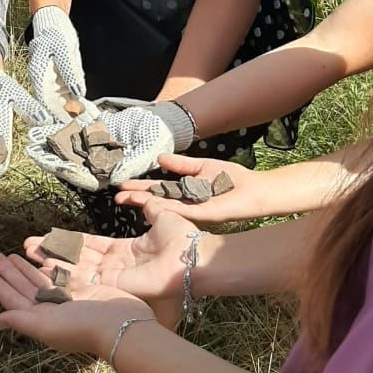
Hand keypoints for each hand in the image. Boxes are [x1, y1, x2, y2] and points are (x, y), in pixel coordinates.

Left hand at [0, 252, 151, 356]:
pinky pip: (58, 276)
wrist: (122, 324)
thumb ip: (21, 320)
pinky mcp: (81, 291)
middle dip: (8, 273)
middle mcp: (51, 312)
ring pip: (39, 281)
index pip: (13, 301)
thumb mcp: (47, 326)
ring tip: (10, 255)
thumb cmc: (83, 327)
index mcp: (40, 322)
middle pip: (23, 288)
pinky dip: (48, 267)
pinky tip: (40, 258)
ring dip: (24, 268)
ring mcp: (66, 301)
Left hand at [24, 99, 189, 191]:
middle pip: (71, 161)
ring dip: (52, 140)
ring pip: (70, 143)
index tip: (54, 166)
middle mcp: (98, 160)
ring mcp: (95, 143)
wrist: (163, 120)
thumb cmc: (160, 139)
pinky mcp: (95, 128)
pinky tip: (48, 118)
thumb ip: (132, 165)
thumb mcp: (149, 153)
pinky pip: (77, 125)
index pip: (84, 175)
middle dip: (52, 157)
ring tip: (33, 135)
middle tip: (32, 151)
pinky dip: (63, 121)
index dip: (68, 171)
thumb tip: (115, 178)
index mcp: (109, 172)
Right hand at [24, 207, 199, 300]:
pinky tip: (43, 268)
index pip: (91, 245)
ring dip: (52, 264)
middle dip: (53, 252)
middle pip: (78, 259)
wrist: (194, 258)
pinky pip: (85, 281)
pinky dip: (64, 276)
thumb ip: (145, 203)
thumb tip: (130, 193)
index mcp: (125, 250)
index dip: (70, 241)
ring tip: (28, 256)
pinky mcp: (114, 287)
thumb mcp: (161, 213)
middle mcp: (116, 266)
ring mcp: (114, 279)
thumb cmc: (183, 238)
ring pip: (76, 271)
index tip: (50, 235)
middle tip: (28, 247)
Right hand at [27, 7, 94, 122]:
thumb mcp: (62, 50)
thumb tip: (78, 93)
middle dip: (72, 120)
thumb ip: (70, 72)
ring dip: (80, 115)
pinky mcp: (64, 81)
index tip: (71, 126)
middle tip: (87, 130)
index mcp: (39, 77)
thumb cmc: (54, 34)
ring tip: (95, 125)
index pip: (47, 102)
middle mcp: (45, 85)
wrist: (54, 22)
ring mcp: (55, 84)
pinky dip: (84, 105)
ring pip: (67, 104)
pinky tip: (94, 113)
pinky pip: (74, 96)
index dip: (58, 116)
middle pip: (57, 107)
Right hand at [117, 154, 265, 224]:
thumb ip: (181, 165)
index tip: (123, 185)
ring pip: (164, 207)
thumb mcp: (201, 167)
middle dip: (136, 197)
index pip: (158, 189)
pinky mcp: (203, 214)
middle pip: (156, 200)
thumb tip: (160, 158)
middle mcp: (186, 203)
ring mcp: (193, 210)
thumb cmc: (233, 179)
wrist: (255, 190)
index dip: (141, 187)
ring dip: (145, 203)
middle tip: (117, 196)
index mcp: (185, 191)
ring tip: (126, 199)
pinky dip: (166, 207)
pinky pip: (182, 209)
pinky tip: (151, 204)